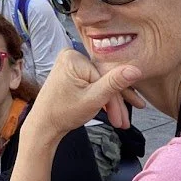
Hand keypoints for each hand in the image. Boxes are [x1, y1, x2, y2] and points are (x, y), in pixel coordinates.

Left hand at [26, 49, 144, 143]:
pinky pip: (92, 82)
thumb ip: (115, 83)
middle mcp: (71, 55)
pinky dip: (100, 97)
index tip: (126, 117)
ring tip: (120, 121)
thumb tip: (136, 69)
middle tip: (124, 122)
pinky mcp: (71, 71)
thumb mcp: (93, 99)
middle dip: (115, 103)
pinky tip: (111, 111)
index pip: (107, 76)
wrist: (44, 125)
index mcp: (74, 57)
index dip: (118, 99)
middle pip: (104, 79)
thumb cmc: (63, 113)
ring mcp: (71, 63)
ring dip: (110, 102)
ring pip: (100, 82)